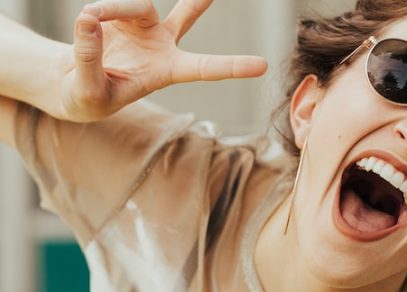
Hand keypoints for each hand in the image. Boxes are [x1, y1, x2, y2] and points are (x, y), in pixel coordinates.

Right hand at [59, 0, 267, 120]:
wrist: (73, 83)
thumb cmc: (88, 97)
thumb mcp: (88, 91)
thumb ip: (89, 59)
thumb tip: (89, 20)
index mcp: (167, 72)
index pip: (204, 68)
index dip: (232, 66)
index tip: (262, 66)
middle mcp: (162, 45)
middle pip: (187, 16)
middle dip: (200, 0)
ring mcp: (144, 26)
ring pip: (137, 5)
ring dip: (111, 9)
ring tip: (89, 18)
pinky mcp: (122, 13)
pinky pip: (111, 4)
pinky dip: (98, 10)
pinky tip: (87, 20)